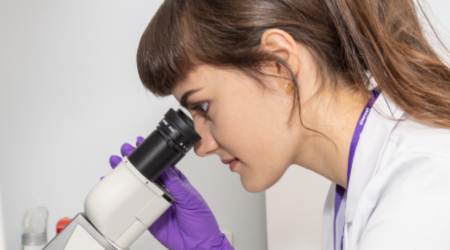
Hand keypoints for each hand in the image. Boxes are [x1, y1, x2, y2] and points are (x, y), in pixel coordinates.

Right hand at [110, 137, 232, 249]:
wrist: (197, 244)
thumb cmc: (200, 221)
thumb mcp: (191, 199)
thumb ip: (176, 186)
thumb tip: (166, 171)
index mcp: (176, 182)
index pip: (161, 165)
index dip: (151, 155)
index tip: (141, 145)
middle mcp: (164, 190)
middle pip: (146, 173)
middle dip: (134, 161)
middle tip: (124, 150)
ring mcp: (154, 202)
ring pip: (137, 186)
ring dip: (126, 175)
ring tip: (116, 163)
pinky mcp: (147, 215)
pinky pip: (133, 205)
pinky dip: (123, 198)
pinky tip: (116, 189)